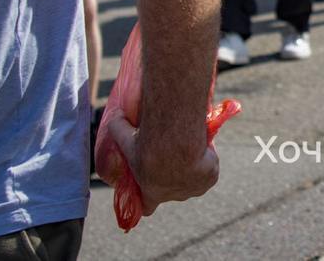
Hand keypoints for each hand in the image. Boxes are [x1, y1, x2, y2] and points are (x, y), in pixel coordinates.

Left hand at [98, 106, 218, 214]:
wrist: (178, 144)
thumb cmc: (149, 145)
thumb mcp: (127, 137)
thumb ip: (118, 128)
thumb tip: (113, 116)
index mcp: (152, 193)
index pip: (147, 207)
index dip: (148, 201)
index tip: (152, 189)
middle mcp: (173, 196)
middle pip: (174, 191)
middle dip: (174, 177)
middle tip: (174, 156)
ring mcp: (193, 189)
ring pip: (194, 180)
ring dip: (193, 169)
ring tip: (191, 150)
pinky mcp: (209, 180)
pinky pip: (210, 170)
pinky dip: (209, 160)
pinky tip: (204, 148)